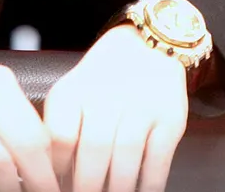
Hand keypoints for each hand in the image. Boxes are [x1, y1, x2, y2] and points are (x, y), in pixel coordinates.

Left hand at [42, 26, 187, 191]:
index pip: (61, 136)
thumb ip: (59, 129)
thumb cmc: (101, 81)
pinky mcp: (170, 117)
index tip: (58, 186)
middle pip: (94, 150)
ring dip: (118, 188)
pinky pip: (158, 159)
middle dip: (87, 185)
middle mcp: (109, 96)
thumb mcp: (72, 93)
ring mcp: (142, 106)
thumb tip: (54, 176)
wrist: (147, 46)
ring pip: (126, 157)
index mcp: (76, 91)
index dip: (58, 169)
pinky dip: (149, 184)